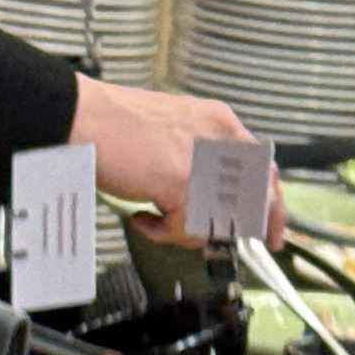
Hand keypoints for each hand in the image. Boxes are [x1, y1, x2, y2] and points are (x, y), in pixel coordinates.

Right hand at [69, 78, 289, 242]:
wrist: (82, 116)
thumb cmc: (115, 125)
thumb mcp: (175, 133)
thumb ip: (201, 160)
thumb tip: (214, 201)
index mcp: (220, 122)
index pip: (265, 170)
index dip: (271, 206)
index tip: (272, 230)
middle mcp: (219, 137)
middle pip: (253, 200)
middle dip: (239, 227)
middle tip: (220, 238)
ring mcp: (203, 159)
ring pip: (218, 221)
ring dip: (186, 230)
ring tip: (158, 218)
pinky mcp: (182, 181)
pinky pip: (185, 229)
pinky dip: (161, 232)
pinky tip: (142, 217)